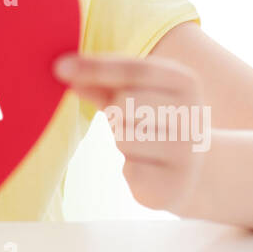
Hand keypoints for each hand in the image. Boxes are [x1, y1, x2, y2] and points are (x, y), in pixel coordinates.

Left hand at [53, 52, 205, 214]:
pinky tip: (148, 167)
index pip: (133, 69)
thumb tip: (62, 69)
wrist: (191, 173)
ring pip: (125, 136)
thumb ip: (100, 81)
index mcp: (184, 81)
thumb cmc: (152, 122)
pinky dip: (130, 167)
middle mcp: (193, 113)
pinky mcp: (174, 184)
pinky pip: (130, 169)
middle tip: (132, 122)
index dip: (94, 67)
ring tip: (143, 145)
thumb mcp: (131, 93)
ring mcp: (188, 151)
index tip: (59, 67)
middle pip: (124, 102)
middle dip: (115, 112)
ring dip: (123, 140)